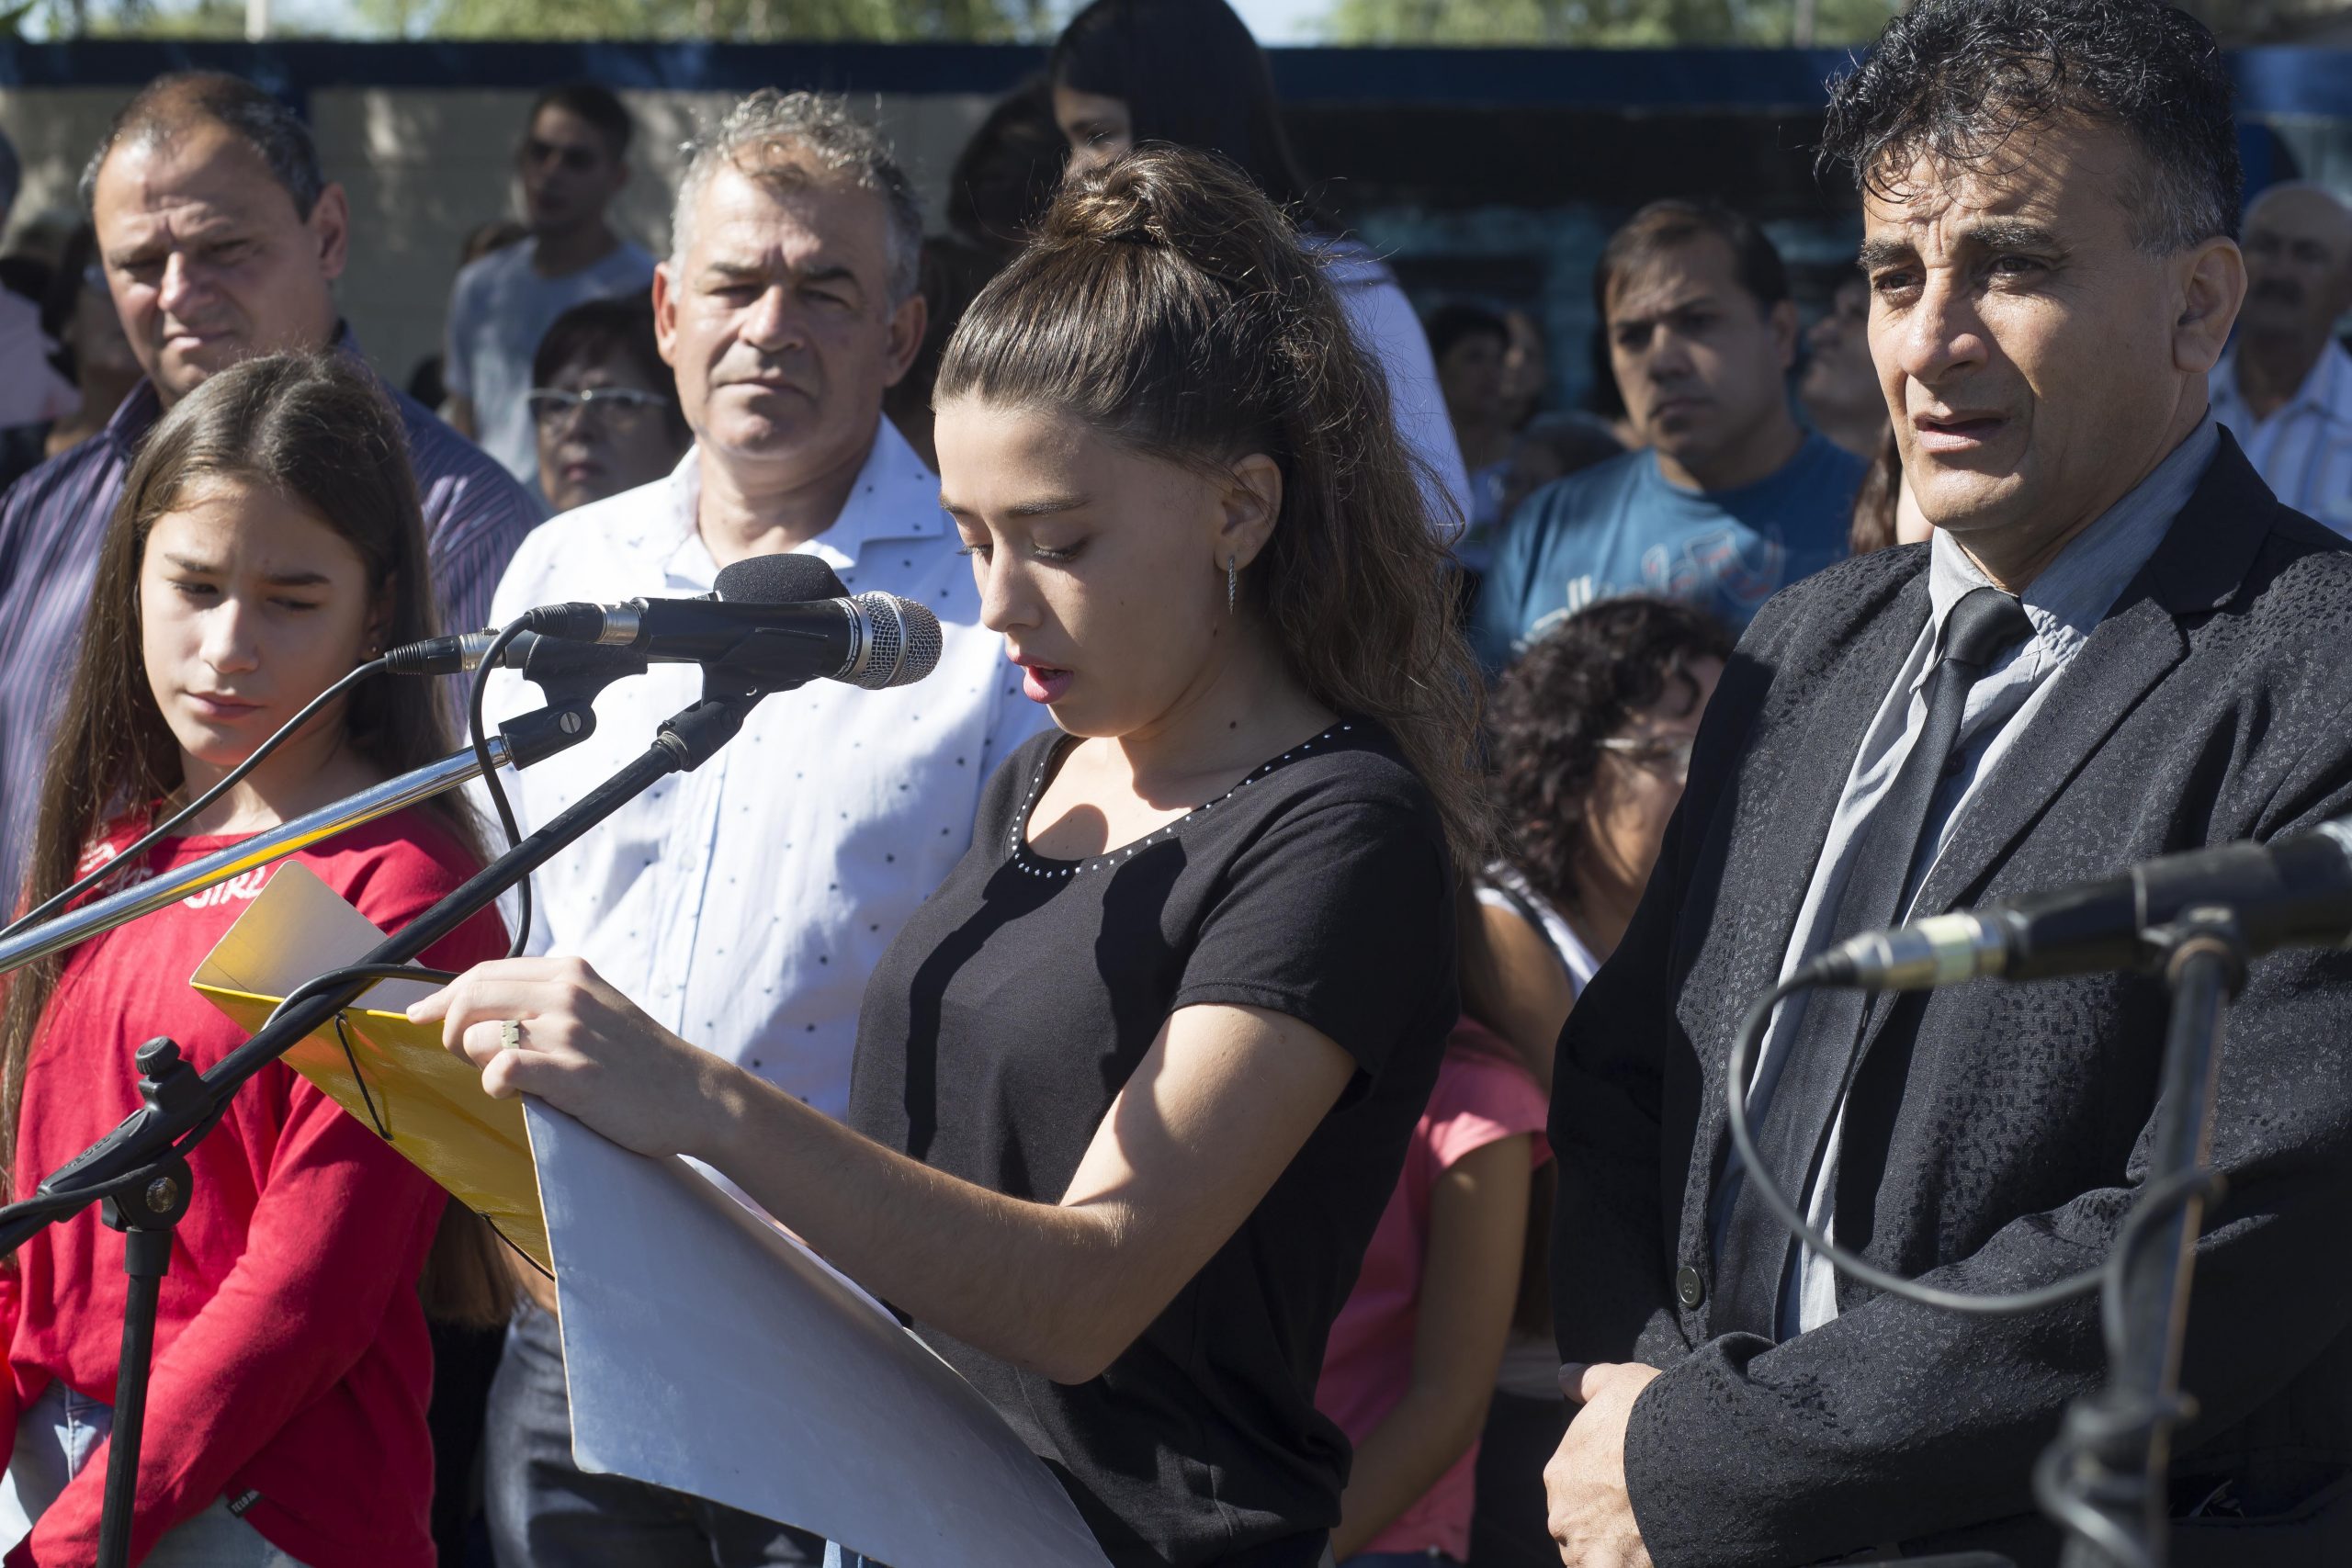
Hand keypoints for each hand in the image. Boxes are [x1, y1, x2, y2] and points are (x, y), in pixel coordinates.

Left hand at [409, 956, 738, 1161]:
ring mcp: (569, 1032)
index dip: (442, 996)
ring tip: (505, 1078)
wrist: (695, 1094)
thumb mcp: (599, 1006)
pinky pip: (500, 1071)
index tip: (420, 1015)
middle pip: (469, 997)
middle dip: (448, 1030)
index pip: (484, 972)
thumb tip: (480, 1008)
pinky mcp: (572, 1074)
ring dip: (478, 1064)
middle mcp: (567, 992)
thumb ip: (550, 998)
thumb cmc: (641, 1060)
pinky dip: (495, 1084)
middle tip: (459, 1057)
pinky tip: (515, 1093)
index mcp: (571, 971)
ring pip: (477, 1036)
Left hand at [1545, 1360, 1660, 1567]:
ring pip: (1595, 1552)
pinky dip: (1624, 1566)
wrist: (1692, 1456)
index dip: (1604, 1490)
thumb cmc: (1654, 1416)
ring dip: (1615, 1549)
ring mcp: (1583, 1547)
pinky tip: (1643, 1560)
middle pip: (1581, 1525)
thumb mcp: (1620, 1381)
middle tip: (1640, 1517)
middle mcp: (1563, 1513)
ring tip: (1647, 1539)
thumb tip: (1564, 1375)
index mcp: (1560, 1472)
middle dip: (1605, 1524)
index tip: (1628, 1489)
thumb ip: (1588, 1381)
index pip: (1574, 1489)